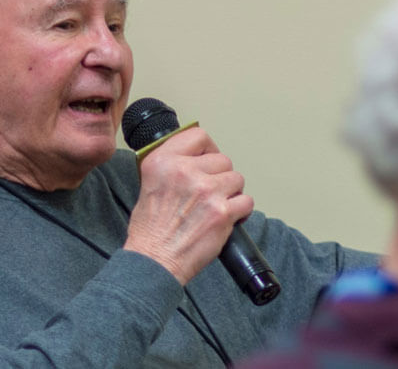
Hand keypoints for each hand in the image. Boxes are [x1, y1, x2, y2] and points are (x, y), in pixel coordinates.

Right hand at [124, 127, 253, 284]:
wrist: (154, 260)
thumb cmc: (151, 230)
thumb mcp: (150, 184)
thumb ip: (173, 166)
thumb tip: (198, 158)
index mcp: (163, 162)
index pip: (199, 137)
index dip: (208, 150)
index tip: (208, 160)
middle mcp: (184, 171)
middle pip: (223, 160)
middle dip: (220, 177)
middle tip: (209, 195)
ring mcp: (206, 190)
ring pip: (237, 179)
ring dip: (231, 193)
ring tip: (215, 208)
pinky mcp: (222, 211)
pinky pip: (246, 201)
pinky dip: (241, 212)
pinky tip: (226, 219)